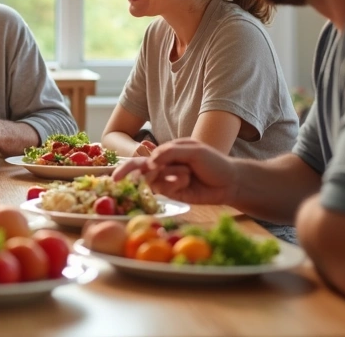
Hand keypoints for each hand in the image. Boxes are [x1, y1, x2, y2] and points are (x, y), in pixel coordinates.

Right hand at [113, 138, 237, 204]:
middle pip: (141, 171)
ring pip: (156, 180)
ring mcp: (168, 182)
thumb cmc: (213, 161)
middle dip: (134, 174)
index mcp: (166, 153)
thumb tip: (150, 161)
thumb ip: (169, 152)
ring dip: (169, 175)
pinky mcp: (174, 194)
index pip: (142, 159)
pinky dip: (175, 183)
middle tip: (119, 180)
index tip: (114, 177)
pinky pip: (166, 188)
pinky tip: (187, 182)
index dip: (127, 168)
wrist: (230, 181)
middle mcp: (164, 167)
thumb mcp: (192, 150)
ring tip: (187, 173)